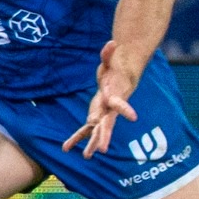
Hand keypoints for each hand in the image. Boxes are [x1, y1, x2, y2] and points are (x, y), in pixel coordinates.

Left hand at [62, 39, 141, 157]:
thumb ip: (109, 53)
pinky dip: (76, 138)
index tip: (133, 118)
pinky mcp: (95, 115)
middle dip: (104, 136)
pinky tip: (66, 148)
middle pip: (107, 124)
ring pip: (97, 131)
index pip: (119, 103)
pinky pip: (86, 128)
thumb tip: (112, 42)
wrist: (121, 79)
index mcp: (115, 96)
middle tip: (101, 149)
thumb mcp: (111, 60)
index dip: (125, 109)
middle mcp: (109, 108)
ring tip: (87, 156)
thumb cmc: (116, 69)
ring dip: (91, 143)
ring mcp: (103, 114)